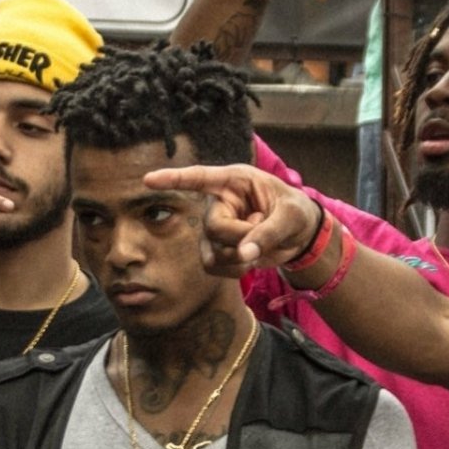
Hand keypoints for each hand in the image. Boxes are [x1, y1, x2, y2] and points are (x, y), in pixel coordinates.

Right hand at [141, 163, 322, 271]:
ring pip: (212, 249)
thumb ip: (269, 232)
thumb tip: (245, 253)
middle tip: (263, 232)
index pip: (200, 177)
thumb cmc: (296, 213)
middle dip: (240, 237)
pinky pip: (213, 266)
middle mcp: (220, 202)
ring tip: (259, 247)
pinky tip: (250, 262)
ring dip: (238, 257)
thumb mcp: (292, 216)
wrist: (300, 236)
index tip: (148, 180)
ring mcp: (215, 227)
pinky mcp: (217, 249)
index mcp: (236, 181)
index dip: (173, 179)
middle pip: (213, 226)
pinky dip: (234, 270)